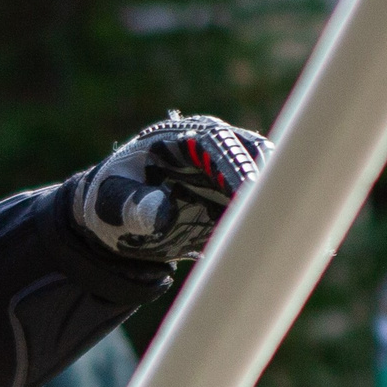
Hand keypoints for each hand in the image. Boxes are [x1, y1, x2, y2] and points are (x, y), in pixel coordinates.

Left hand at [71, 112, 269, 262]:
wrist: (115, 219)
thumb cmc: (109, 202)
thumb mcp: (109, 204)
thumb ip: (132, 205)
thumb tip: (164, 212)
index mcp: (181, 138)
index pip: (218, 144)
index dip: (237, 166)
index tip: (250, 191)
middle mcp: (212, 149)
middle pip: (254, 155)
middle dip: (270, 181)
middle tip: (277, 219)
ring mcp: (227, 173)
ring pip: (264, 181)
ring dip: (272, 206)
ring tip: (274, 239)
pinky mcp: (234, 199)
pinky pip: (257, 208)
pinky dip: (264, 224)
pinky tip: (266, 248)